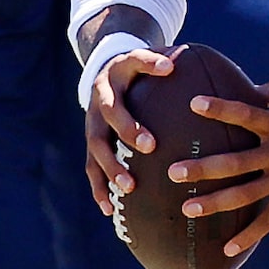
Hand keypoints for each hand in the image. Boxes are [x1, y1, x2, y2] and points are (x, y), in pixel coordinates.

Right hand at [82, 46, 175, 216]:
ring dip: (111, 170)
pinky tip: (110, 210)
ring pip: (97, 150)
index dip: (143, 82)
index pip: (129, 75)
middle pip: (108, 121)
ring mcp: (92, 126)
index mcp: (113, 78)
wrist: (103, 73)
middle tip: (150, 147)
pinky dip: (99, 190)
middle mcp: (98, 103)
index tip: (162, 93)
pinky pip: (92, 169)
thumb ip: (159, 59)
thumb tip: (177, 63)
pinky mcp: (91, 145)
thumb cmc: (134, 68)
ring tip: (128, 188)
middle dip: (127, 133)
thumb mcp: (144, 58)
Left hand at [167, 81, 268, 260]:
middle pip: (234, 162)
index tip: (194, 105)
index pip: (244, 115)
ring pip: (244, 194)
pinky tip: (227, 248)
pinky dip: (248, 237)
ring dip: (214, 203)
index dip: (220, 108)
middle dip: (202, 168)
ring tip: (188, 209)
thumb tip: (250, 88)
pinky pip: (268, 222)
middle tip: (173, 172)